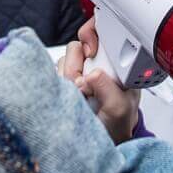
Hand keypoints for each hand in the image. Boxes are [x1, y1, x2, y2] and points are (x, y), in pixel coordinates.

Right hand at [58, 18, 140, 143]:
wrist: (104, 141)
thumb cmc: (117, 123)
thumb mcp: (120, 108)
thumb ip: (108, 89)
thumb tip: (92, 74)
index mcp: (114, 61)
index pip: (101, 31)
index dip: (91, 34)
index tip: (90, 51)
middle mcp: (95, 63)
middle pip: (77, 45)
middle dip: (76, 65)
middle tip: (82, 85)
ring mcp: (78, 72)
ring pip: (63, 61)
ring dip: (67, 78)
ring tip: (80, 97)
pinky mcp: (63, 82)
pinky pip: (52, 74)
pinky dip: (57, 85)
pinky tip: (69, 98)